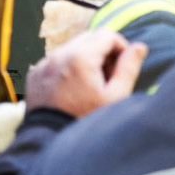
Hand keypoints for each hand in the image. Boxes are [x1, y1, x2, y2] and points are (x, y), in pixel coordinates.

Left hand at [25, 30, 146, 117]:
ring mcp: (44, 63)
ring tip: (90, 83)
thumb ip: (129, 67)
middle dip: (103, 51)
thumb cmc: (85, 119)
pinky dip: (69, 66)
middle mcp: (59, 54)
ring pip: (73, 47)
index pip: (108, 34)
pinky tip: (73, 87)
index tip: (122, 67)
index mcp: (81, 58)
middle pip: (90, 37)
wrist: (48, 139)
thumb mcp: (115, 96)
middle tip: (107, 75)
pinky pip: (57, 59)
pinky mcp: (35, 73)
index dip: (121, 48)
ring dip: (86, 57)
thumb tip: (139, 46)